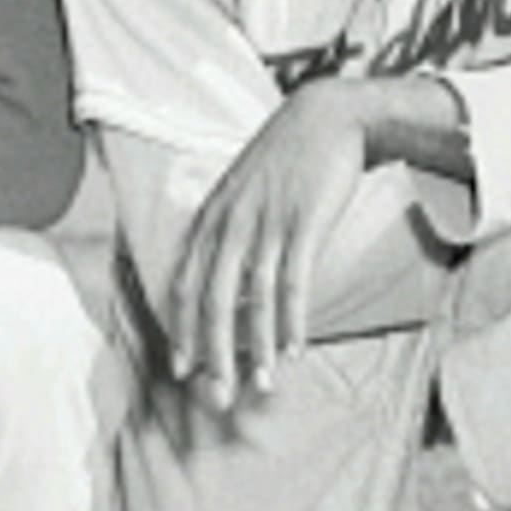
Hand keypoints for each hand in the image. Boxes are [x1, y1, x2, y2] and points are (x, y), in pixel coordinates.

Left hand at [167, 81, 369, 410]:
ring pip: (254, 301)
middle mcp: (231, 224)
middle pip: (213, 302)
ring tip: (262, 387)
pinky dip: (293, 323)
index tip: (183, 369)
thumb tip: (221, 276)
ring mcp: (266, 225)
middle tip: (218, 396)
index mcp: (211, 217)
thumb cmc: (286, 158)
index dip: (183, 331)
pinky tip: (295, 351)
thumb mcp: (242, 189)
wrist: (328, 115)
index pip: (186, 286)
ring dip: (258, 350)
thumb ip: (226, 229)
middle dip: (214, 355)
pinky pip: (293, 285)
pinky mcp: (303, 226)